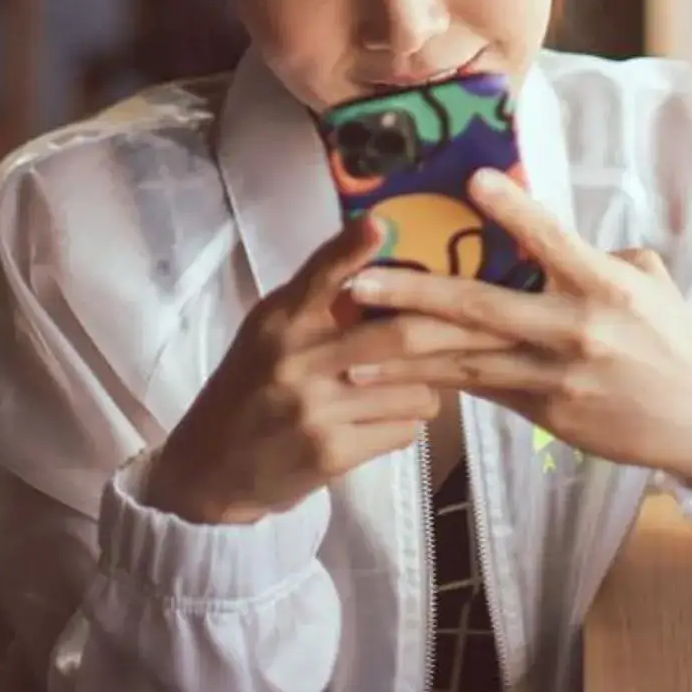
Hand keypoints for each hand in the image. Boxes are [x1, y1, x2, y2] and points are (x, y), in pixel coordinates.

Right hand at [140, 213, 522, 525]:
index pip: (319, 275)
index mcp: (281, 321)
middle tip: (478, 328)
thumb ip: (317, 299)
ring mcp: (316, 408)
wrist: (213, 468)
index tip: (380, 223)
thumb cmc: (251, 385)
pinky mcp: (331, 452)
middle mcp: (297, 359)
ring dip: (424, 386)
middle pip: (394, 335)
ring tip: (407, 386)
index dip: (350, 248)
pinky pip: (404, 428)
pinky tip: (382, 421)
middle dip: (446, 334)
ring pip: (412, 387)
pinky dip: (405, 422)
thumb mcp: (270, 331)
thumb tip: (381, 252)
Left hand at [339, 171, 691, 504]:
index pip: (551, 238)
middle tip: (359, 282)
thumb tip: (539, 239)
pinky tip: (395, 379)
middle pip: (481, 308)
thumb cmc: (671, 337)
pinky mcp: (546, 415)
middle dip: (413, 295)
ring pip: (467, 360)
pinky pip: (483, 391)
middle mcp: (575, 330)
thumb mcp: (646, 280)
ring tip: (351, 346)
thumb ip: (592, 255)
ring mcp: (557, 378)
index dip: (510, 209)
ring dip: (404, 353)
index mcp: (604, 285)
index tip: (470, 180)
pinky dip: (438, 382)